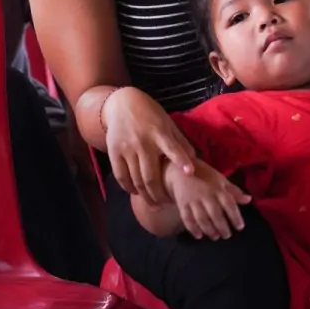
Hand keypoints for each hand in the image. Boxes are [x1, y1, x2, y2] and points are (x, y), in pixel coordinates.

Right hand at [103, 87, 195, 204]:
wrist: (122, 104)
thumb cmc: (150, 115)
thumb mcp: (167, 123)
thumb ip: (179, 141)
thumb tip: (194, 160)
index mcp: (159, 133)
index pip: (172, 148)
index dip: (181, 161)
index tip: (190, 173)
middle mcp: (143, 142)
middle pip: (151, 176)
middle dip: (160, 195)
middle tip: (167, 204)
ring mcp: (127, 149)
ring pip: (136, 180)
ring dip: (146, 196)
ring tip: (155, 204)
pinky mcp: (114, 152)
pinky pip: (121, 177)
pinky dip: (130, 188)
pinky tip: (137, 193)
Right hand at [166, 160, 249, 239]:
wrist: (181, 169)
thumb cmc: (204, 175)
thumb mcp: (221, 180)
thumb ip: (234, 191)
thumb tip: (249, 199)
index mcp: (217, 188)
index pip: (229, 203)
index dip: (235, 216)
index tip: (240, 227)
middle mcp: (206, 195)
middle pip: (215, 214)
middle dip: (222, 227)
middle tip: (227, 236)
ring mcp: (193, 200)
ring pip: (201, 218)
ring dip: (209, 230)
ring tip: (216, 237)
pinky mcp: (182, 204)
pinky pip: (187, 218)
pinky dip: (193, 229)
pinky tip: (199, 236)